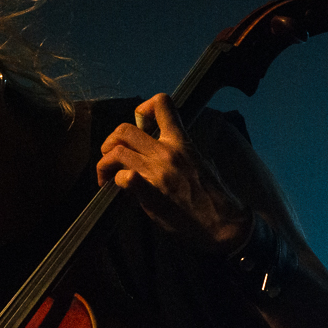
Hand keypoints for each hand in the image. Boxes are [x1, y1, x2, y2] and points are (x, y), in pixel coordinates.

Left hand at [96, 94, 249, 253]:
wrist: (222, 223)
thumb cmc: (212, 195)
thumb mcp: (199, 161)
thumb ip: (178, 151)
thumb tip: (158, 149)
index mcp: (181, 141)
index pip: (162, 105)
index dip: (143, 109)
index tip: (139, 125)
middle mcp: (167, 152)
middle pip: (124, 129)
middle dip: (110, 141)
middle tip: (111, 156)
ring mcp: (158, 172)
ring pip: (117, 152)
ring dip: (105, 163)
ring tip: (107, 176)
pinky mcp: (151, 194)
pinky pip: (126, 178)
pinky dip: (115, 180)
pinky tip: (116, 188)